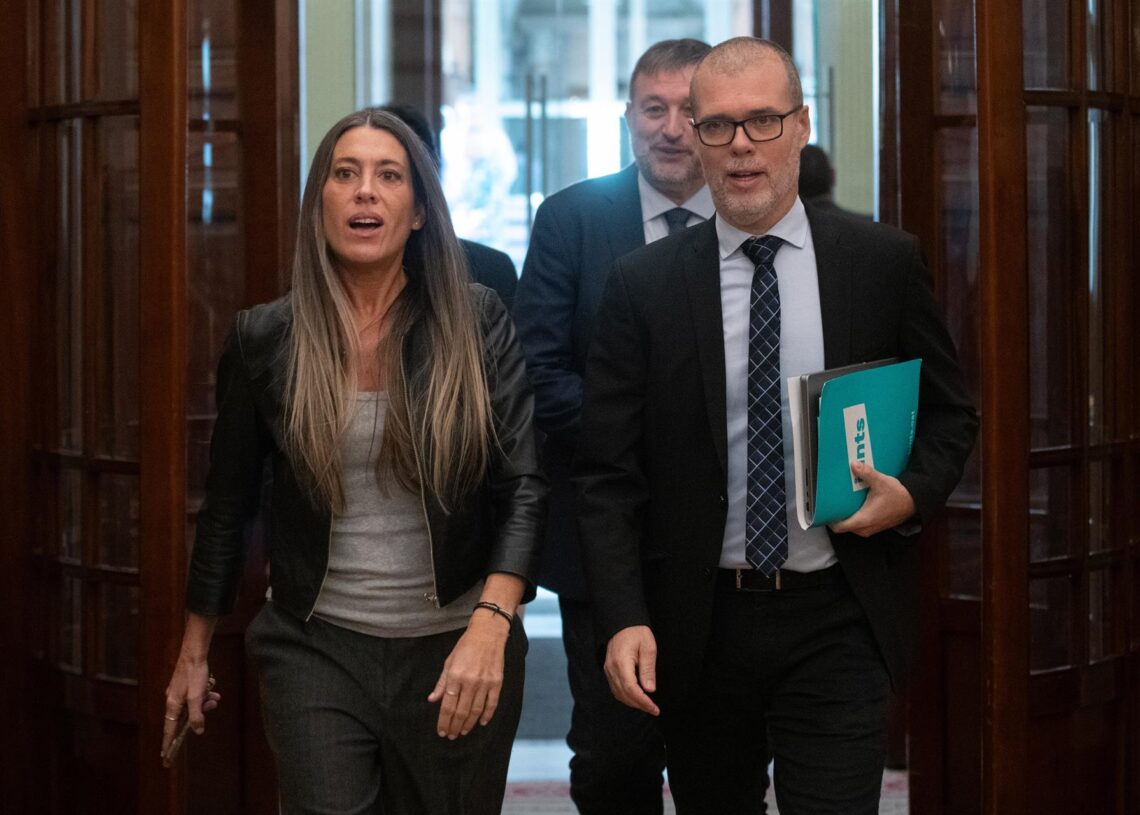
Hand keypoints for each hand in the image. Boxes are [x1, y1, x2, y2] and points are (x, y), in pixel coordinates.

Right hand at [161, 662, 220, 762]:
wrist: (194, 653)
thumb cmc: (194, 674)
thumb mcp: (197, 696)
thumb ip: (196, 715)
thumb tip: (198, 731)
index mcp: (173, 705)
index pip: (169, 730)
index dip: (168, 743)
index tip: (165, 758)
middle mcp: (173, 701)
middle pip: (186, 717)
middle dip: (200, 713)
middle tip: (211, 704)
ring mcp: (178, 693)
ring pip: (193, 706)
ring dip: (205, 703)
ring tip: (214, 695)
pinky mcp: (185, 687)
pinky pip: (195, 697)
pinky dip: (204, 695)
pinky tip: (212, 690)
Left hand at [428, 614, 509, 738]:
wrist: (488, 633)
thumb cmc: (466, 646)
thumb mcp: (449, 662)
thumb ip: (441, 683)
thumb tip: (432, 699)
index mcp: (455, 676)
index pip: (447, 705)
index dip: (444, 721)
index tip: (441, 731)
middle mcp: (470, 681)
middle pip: (461, 711)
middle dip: (454, 726)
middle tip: (451, 736)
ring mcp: (485, 683)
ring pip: (476, 711)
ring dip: (468, 724)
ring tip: (463, 732)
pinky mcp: (497, 682)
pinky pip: (492, 704)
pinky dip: (487, 716)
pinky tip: (481, 723)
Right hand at [603, 626, 659, 715]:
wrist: (622, 623)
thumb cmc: (637, 632)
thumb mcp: (648, 647)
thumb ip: (648, 669)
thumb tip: (650, 690)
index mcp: (621, 662)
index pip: (631, 689)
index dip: (643, 701)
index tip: (654, 708)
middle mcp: (611, 668)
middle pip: (624, 694)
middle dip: (639, 705)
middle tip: (653, 710)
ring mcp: (608, 670)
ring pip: (618, 694)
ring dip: (632, 702)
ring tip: (646, 705)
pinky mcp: (608, 670)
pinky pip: (615, 688)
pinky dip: (626, 696)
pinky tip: (636, 697)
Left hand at [830, 460, 916, 536]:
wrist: (913, 503)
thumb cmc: (897, 495)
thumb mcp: (881, 482)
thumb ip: (866, 473)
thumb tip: (853, 464)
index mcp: (864, 520)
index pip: (839, 527)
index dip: (830, 519)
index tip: (825, 509)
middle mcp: (865, 528)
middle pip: (844, 525)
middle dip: (837, 514)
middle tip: (833, 501)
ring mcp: (870, 528)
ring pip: (851, 525)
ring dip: (847, 515)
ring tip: (842, 501)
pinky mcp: (874, 526)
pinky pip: (859, 523)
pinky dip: (855, 516)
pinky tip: (854, 504)